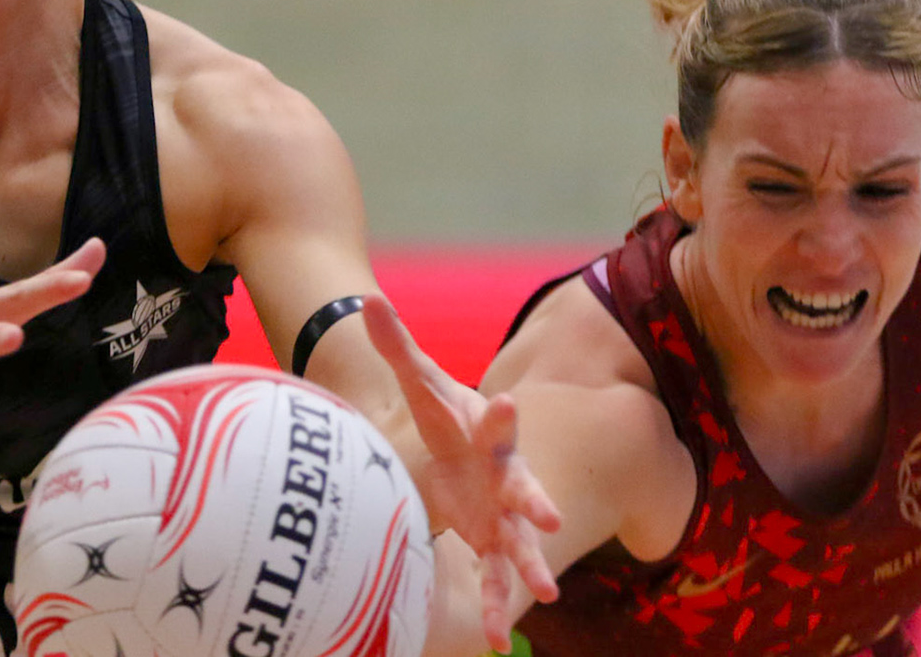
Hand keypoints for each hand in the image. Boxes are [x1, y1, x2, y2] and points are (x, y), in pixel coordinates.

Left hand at [361, 293, 561, 643]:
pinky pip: (497, 583)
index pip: (496, 423)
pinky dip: (498, 611)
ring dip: (534, 569)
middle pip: (524, 486)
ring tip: (546, 594)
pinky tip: (498, 642)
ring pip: (523, 546)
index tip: (506, 404)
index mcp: (490, 435)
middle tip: (551, 518)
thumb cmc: (450, 418)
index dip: (502, 417)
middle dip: (536, 500)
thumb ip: (399, 346)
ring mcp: (506, 517)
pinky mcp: (493, 548)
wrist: (470, 453)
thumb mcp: (423, 384)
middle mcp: (507, 476)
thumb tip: (369, 298)